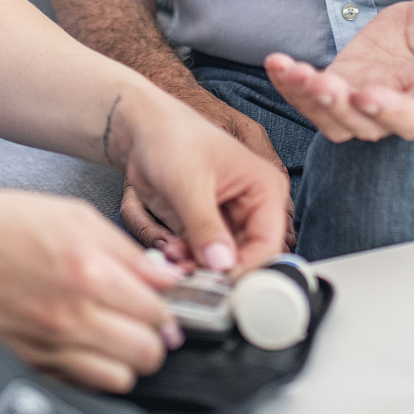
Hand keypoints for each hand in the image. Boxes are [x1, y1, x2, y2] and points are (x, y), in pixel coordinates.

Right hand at [0, 188, 186, 392]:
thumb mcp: (71, 214)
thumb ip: (124, 249)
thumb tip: (164, 277)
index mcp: (87, 270)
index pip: (158, 309)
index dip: (167, 306)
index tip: (162, 302)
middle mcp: (71, 315)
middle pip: (147, 352)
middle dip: (154, 337)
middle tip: (143, 322)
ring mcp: (48, 346)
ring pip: (120, 378)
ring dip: (125, 359)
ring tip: (114, 336)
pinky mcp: (28, 365)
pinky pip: (80, 385)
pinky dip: (90, 372)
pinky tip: (82, 345)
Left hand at [118, 94, 292, 265]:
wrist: (145, 130)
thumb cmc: (172, 137)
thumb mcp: (188, 181)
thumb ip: (204, 225)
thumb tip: (221, 264)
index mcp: (264, 189)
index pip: (268, 242)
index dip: (247, 267)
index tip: (220, 283)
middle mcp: (253, 208)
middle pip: (248, 257)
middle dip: (218, 271)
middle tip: (190, 275)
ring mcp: (229, 220)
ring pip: (224, 262)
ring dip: (199, 268)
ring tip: (175, 258)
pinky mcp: (207, 228)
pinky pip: (204, 257)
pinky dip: (188, 261)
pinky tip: (170, 251)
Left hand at [265, 0, 413, 142]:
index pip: (410, 119)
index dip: (388, 113)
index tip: (366, 96)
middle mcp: (395, 108)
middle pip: (362, 125)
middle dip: (338, 108)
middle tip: (320, 84)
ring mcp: (364, 96)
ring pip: (329, 118)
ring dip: (306, 99)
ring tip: (288, 71)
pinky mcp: (342, 79)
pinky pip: (311, 92)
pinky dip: (290, 81)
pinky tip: (276, 62)